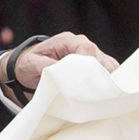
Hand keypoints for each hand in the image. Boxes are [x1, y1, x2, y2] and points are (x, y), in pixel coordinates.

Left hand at [0, 32, 120, 106]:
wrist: (28, 66)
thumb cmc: (28, 64)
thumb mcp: (30, 65)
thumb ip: (45, 67)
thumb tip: (61, 74)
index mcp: (68, 41)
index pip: (88, 49)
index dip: (91, 66)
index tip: (88, 84)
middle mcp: (82, 45)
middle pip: (103, 59)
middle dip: (102, 78)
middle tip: (95, 96)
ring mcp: (91, 55)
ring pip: (110, 67)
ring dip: (107, 82)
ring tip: (100, 98)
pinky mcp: (96, 65)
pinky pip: (109, 73)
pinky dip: (108, 84)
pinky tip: (103, 96)